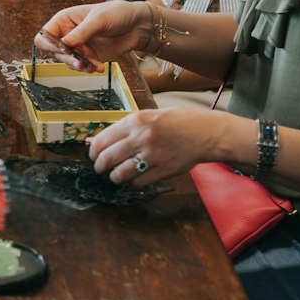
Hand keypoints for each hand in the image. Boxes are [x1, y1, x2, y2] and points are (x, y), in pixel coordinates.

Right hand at [34, 1, 149, 71]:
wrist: (138, 25)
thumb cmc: (117, 14)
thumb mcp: (99, 20)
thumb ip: (82, 32)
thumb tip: (65, 44)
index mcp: (65, 20)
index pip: (45, 35)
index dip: (48, 43)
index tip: (61, 49)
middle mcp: (68, 34)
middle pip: (56, 51)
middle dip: (68, 58)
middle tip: (80, 63)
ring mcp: (79, 47)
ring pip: (69, 62)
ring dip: (80, 66)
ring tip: (93, 66)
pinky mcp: (89, 57)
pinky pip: (83, 67)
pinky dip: (90, 68)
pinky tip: (100, 67)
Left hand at [88, 109, 236, 185]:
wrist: (206, 132)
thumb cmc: (176, 123)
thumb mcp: (148, 116)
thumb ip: (125, 128)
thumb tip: (98, 140)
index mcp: (135, 121)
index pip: (102, 140)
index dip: (93, 152)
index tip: (93, 156)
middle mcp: (142, 137)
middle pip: (107, 159)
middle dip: (100, 167)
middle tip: (101, 169)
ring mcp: (153, 155)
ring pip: (120, 174)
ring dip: (115, 177)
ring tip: (117, 176)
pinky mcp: (164, 170)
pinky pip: (138, 182)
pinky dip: (133, 182)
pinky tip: (136, 177)